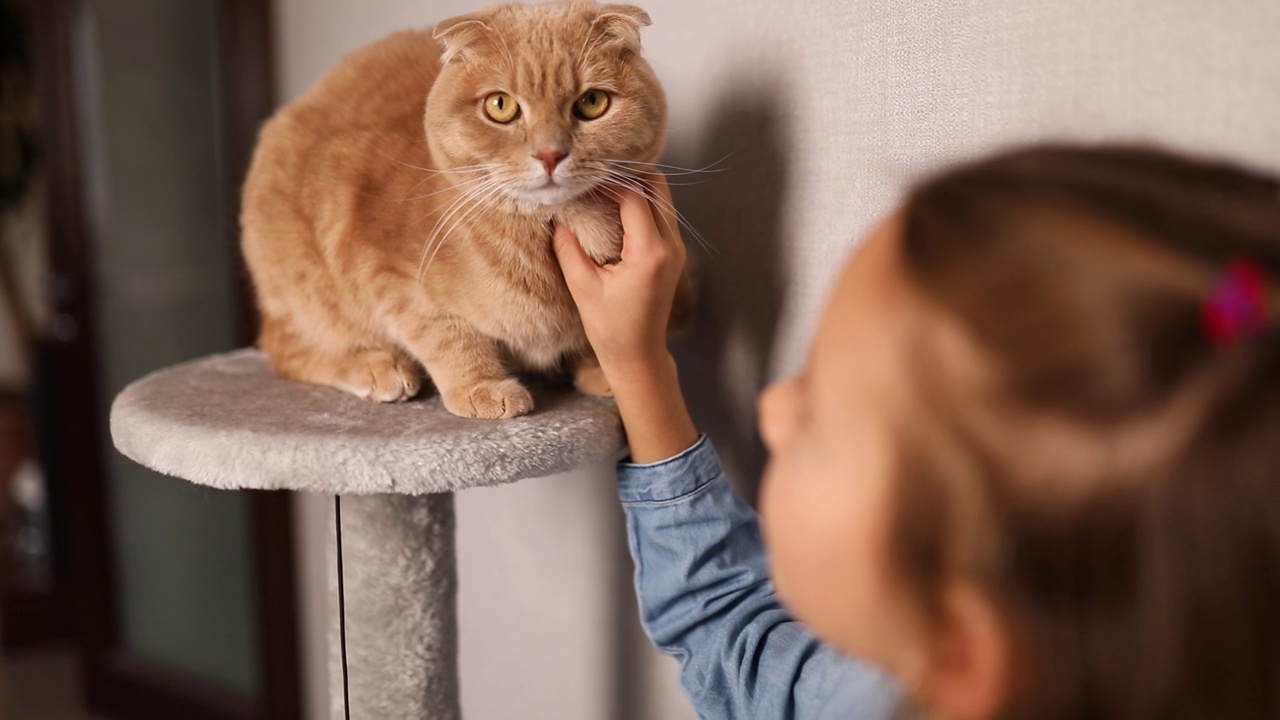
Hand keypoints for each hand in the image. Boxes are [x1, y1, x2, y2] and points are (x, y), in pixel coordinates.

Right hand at [553, 173, 697, 462]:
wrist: (638, 355)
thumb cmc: (608, 327)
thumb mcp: (582, 285)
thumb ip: (568, 244)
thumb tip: (558, 212)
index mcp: (650, 252)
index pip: (634, 195)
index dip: (608, 179)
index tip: (582, 176)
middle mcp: (670, 245)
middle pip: (656, 187)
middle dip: (626, 174)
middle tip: (594, 173)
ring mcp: (676, 249)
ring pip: (661, 197)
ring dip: (634, 187)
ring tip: (601, 186)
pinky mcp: (672, 253)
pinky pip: (660, 214)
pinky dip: (639, 202)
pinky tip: (612, 206)